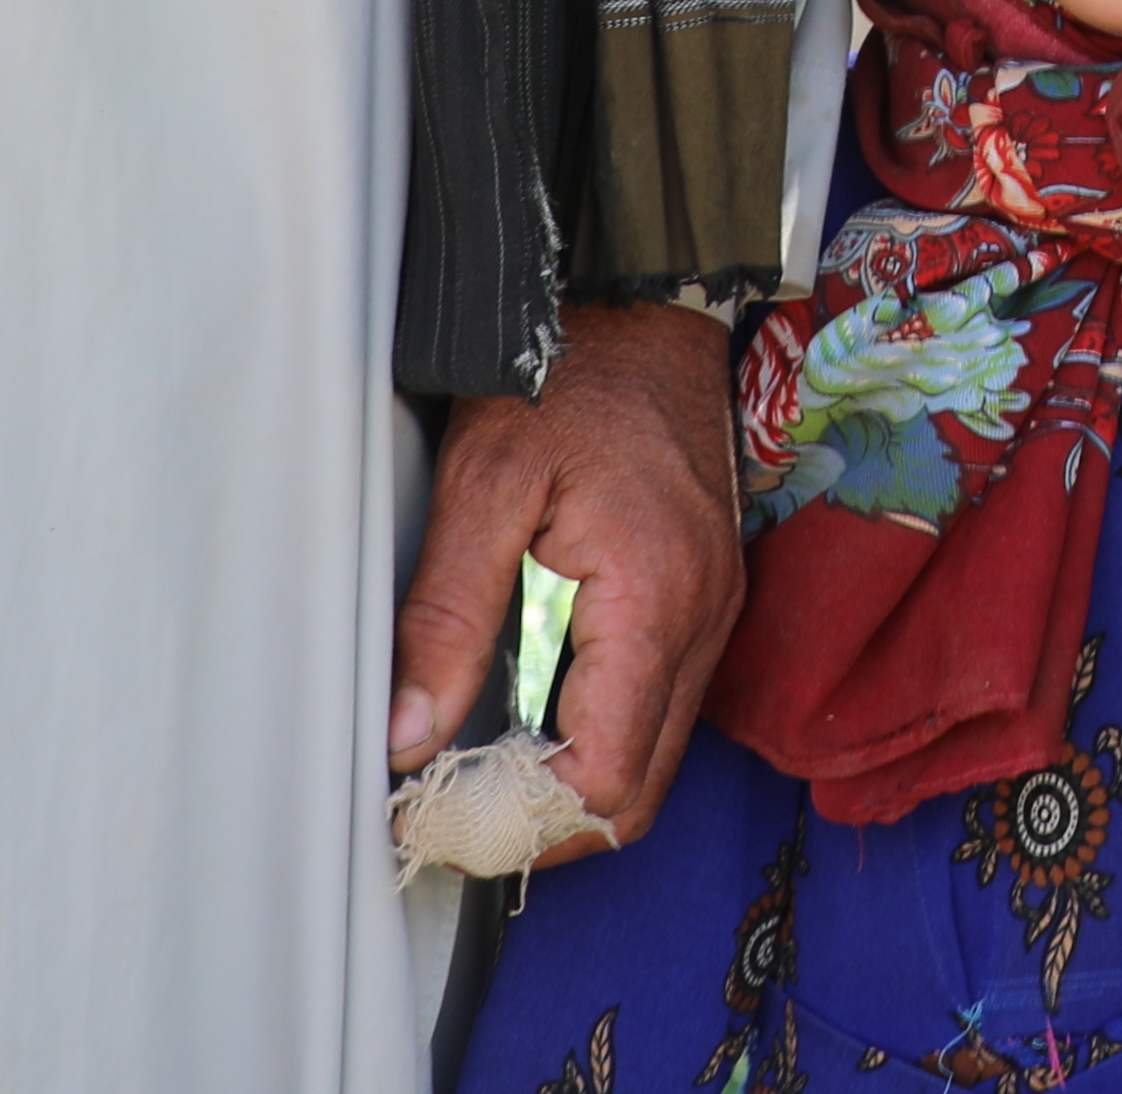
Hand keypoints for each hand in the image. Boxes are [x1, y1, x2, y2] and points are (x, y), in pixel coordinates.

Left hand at [394, 302, 746, 857]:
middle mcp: (701, 621)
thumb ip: (446, 614)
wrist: (647, 300)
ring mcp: (712, 611)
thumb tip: (409, 733)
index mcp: (654, 603)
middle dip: (547, 821)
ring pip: (655, 753)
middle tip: (454, 816)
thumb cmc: (569, 370)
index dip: (526, 821)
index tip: (445, 818)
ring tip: (479, 773)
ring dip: (574, 783)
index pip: (609, 778)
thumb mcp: (485, 480)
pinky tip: (532, 716)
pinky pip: (661, 702)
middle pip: (641, 788)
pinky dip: (600, 733)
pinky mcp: (702, 596)